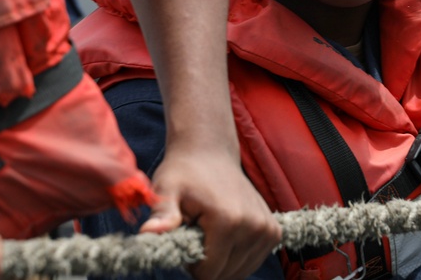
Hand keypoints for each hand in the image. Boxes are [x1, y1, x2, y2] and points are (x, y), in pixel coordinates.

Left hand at [139, 144, 280, 279]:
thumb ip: (161, 215)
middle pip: (225, 274)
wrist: (210, 152)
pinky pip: (253, 261)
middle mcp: (254, 227)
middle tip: (196, 232)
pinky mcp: (273, 231)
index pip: (209, 273)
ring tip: (210, 231)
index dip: (191, 264)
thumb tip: (147, 232)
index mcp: (229, 221)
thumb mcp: (167, 190)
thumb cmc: (184, 172)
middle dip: (206, 262)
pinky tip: (225, 235)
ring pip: (240, 271)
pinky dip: (237, 256)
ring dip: (222, 260)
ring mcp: (267, 230)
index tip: (185, 238)